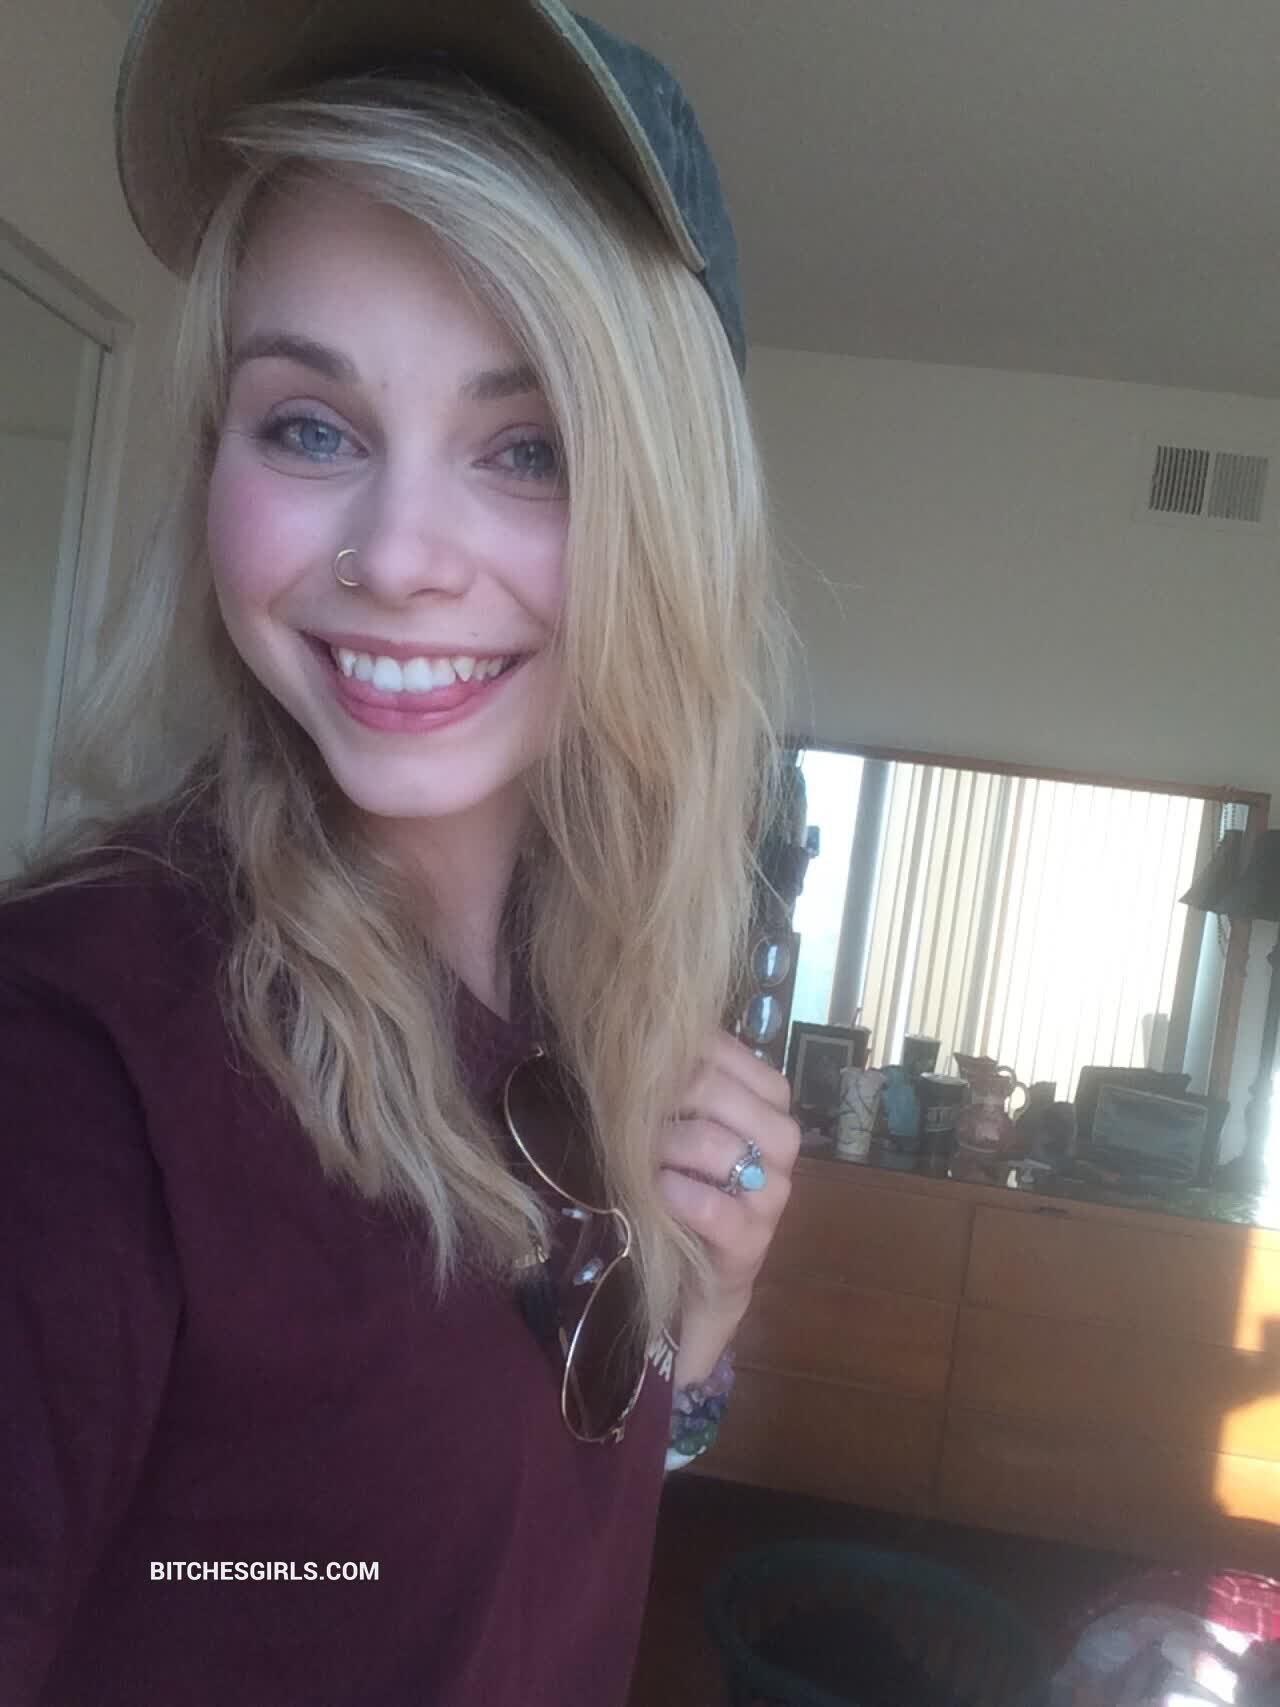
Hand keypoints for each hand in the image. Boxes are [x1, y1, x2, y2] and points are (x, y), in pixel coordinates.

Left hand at [657, 1030, 800, 1384]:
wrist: (685, 1285)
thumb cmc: (677, 1191)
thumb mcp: (676, 1132)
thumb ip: (674, 1088)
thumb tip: (636, 1035)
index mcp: (769, 1116)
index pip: (752, 1066)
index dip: (704, 1056)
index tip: (654, 1056)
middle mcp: (780, 1155)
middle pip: (751, 1103)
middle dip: (690, 1094)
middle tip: (639, 1100)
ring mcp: (771, 1204)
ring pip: (735, 1152)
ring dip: (679, 1143)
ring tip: (642, 1148)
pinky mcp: (749, 1250)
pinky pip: (721, 1212)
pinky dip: (683, 1195)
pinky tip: (656, 1189)